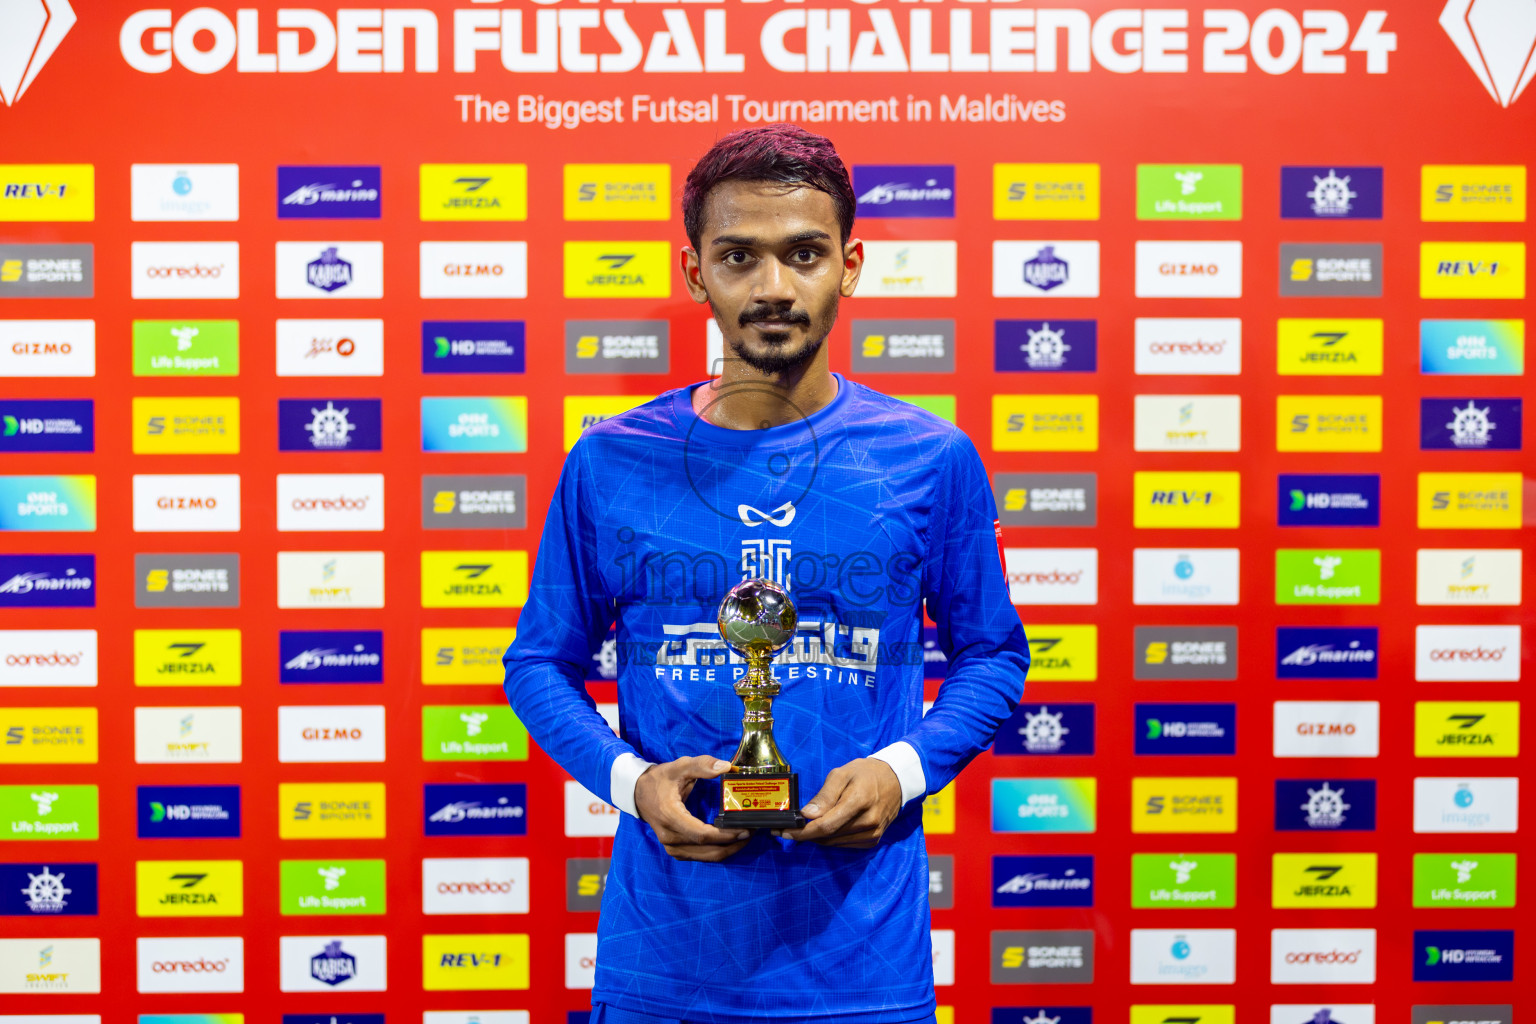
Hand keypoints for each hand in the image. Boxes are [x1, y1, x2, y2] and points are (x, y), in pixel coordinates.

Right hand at [634, 755, 750, 861]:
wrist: (638, 793)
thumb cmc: (660, 779)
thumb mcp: (679, 766)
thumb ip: (702, 765)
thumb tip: (726, 767)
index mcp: (671, 817)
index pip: (702, 834)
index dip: (725, 835)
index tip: (745, 829)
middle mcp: (670, 837)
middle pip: (707, 850)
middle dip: (733, 844)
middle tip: (751, 833)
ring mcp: (671, 846)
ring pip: (705, 856)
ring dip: (727, 850)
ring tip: (745, 838)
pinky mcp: (675, 850)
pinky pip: (700, 856)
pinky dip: (716, 851)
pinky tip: (730, 842)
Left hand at [781, 758, 901, 848]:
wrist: (896, 780)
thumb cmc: (866, 773)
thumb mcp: (842, 774)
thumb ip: (824, 796)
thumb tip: (807, 815)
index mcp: (858, 801)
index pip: (825, 825)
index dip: (803, 832)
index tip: (784, 832)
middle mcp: (868, 821)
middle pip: (828, 836)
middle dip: (805, 834)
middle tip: (789, 828)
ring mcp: (873, 833)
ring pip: (835, 843)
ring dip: (818, 837)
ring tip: (806, 827)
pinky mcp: (873, 840)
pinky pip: (845, 844)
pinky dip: (832, 839)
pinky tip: (826, 829)